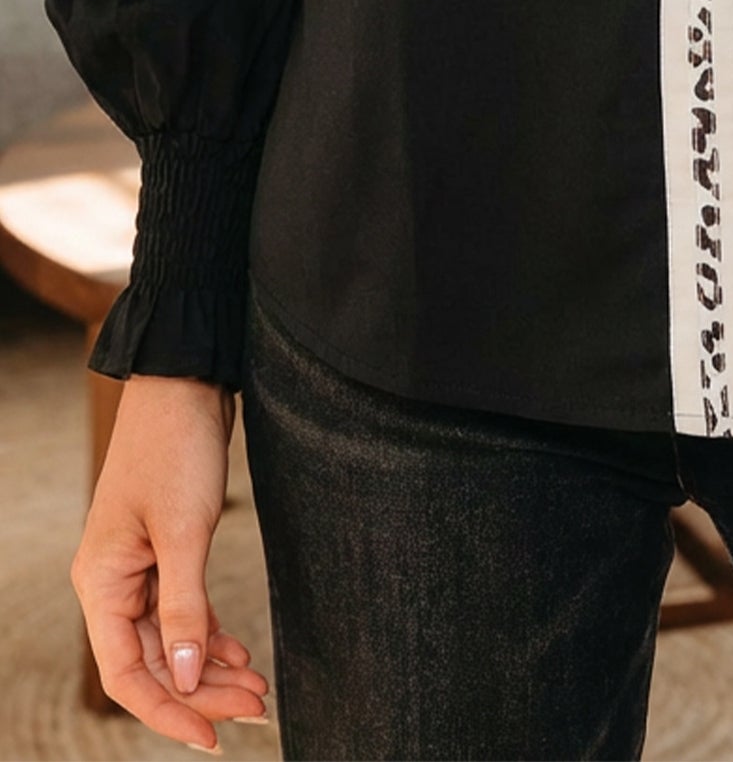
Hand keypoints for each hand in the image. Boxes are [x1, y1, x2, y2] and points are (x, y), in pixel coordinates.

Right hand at [70, 373, 270, 751]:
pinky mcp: (166, 550)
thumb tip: (188, 676)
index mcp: (100, 584)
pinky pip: (183, 610)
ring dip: (212, 665)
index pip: (125, 675)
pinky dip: (211, 633)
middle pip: (153, 662)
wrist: (186, 381)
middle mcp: (113, 583)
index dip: (168, 711)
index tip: (213, 737)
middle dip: (202, 690)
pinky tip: (239, 651)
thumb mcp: (184, 531)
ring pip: (172, 639)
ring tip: (257, 687)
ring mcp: (139, 568)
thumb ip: (185, 606)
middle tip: (256, 708)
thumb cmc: (175, 447)